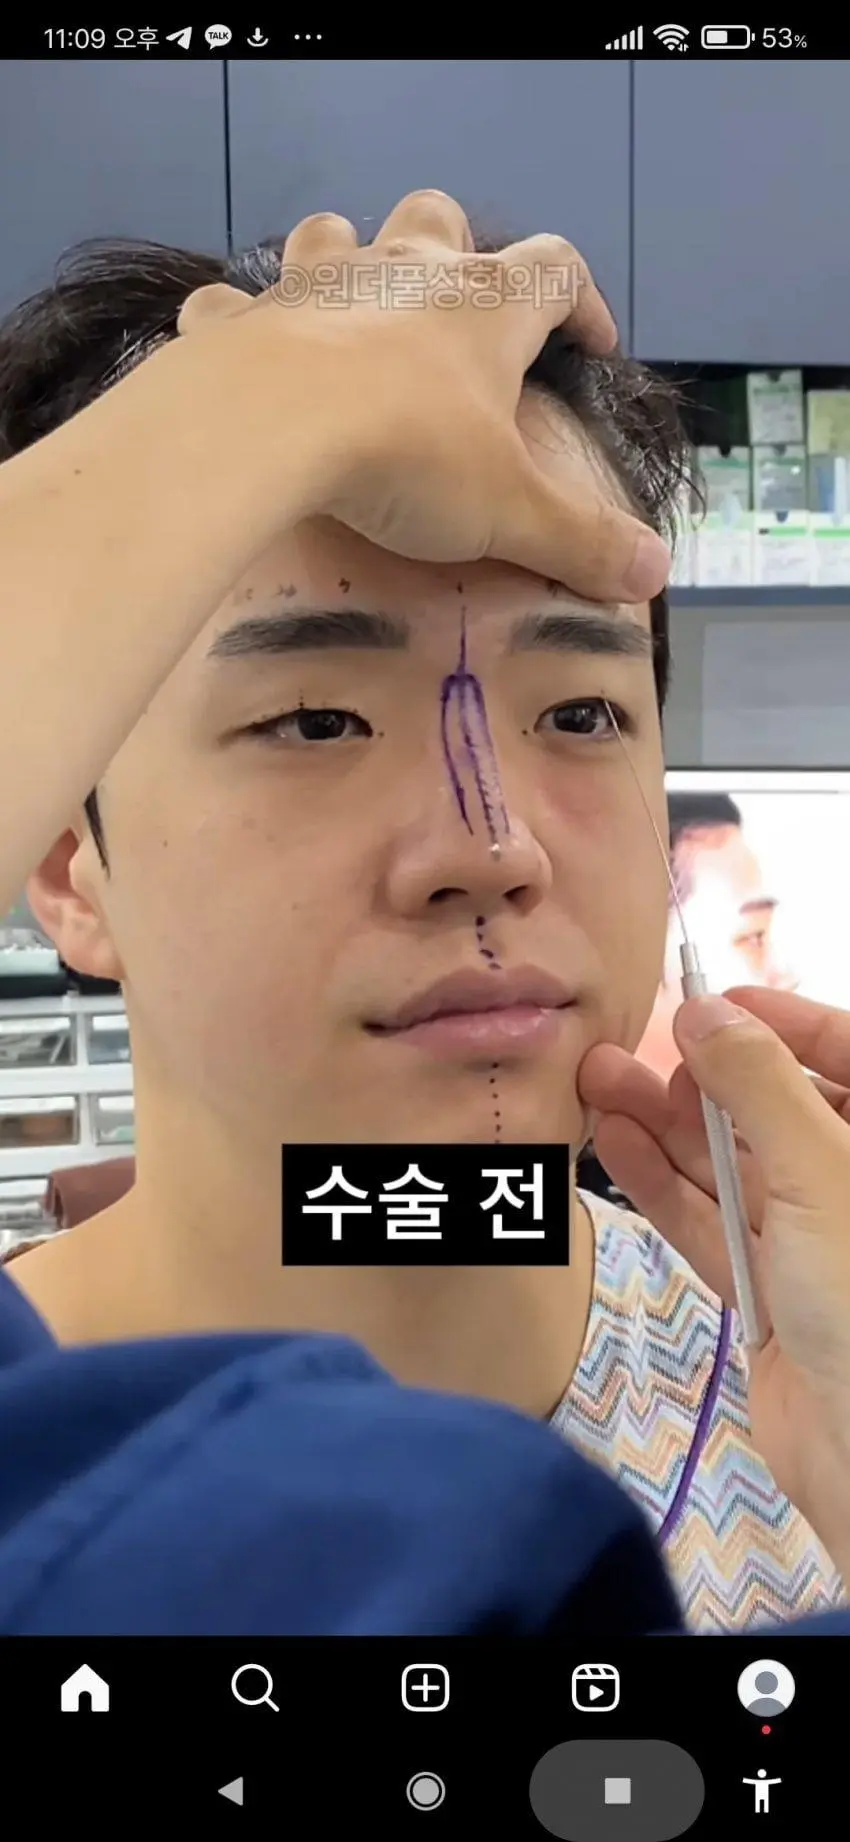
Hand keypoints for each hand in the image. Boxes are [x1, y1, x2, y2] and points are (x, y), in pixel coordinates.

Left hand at [176, 189, 667, 604]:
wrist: (268, 428)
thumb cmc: (407, 456)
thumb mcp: (511, 513)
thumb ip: (582, 540)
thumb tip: (654, 572)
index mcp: (487, 306)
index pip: (557, 270)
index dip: (583, 302)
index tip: (590, 346)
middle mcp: (405, 273)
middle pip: (441, 219)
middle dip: (456, 250)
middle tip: (460, 313)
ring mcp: (316, 285)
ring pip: (335, 232)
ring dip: (346, 258)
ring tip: (353, 310)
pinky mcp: (241, 319)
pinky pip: (233, 302)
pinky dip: (241, 320)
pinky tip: (243, 348)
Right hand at [578, 988, 849, 1578]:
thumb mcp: (820, 1172)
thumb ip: (759, 1086)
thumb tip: (705, 1012)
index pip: (845, 1055)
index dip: (783, 1022)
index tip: (713, 1003)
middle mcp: (849, 1185)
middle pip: (774, 1110)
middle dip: (701, 1079)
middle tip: (623, 1052)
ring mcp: (809, 1243)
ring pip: (730, 1167)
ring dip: (664, 1128)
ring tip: (594, 1086)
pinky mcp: (765, 1293)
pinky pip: (708, 1223)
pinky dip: (661, 1185)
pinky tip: (612, 1144)